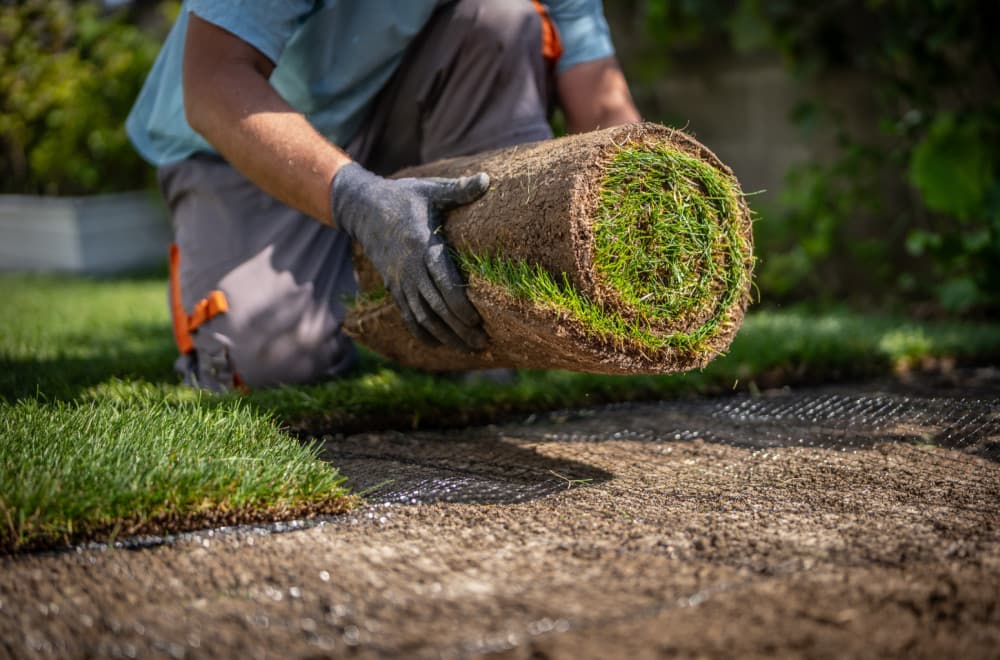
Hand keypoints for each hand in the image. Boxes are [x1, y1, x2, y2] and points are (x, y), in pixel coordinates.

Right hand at [331, 162, 489, 351]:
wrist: (363, 209)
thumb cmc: (403, 198)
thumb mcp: (430, 190)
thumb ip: (458, 190)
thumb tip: (487, 180)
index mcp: (422, 246)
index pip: (443, 283)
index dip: (460, 305)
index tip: (478, 320)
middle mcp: (410, 269)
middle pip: (436, 307)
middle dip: (459, 328)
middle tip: (482, 342)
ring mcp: (400, 281)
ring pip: (422, 317)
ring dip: (445, 336)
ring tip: (469, 348)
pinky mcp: (393, 287)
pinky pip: (407, 316)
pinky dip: (422, 333)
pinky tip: (439, 345)